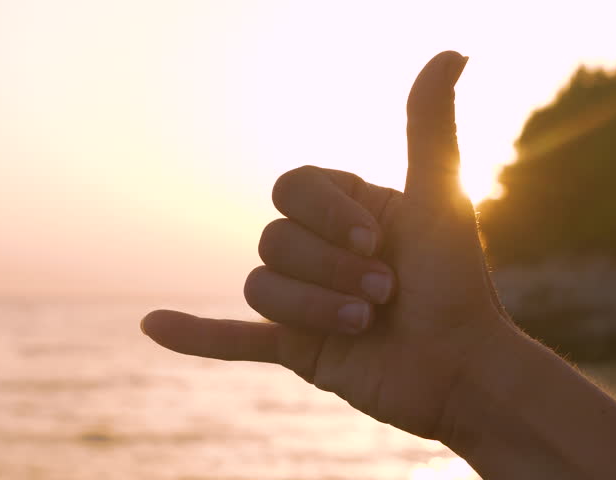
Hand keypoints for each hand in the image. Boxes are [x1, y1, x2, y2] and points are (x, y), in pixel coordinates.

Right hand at [142, 51, 512, 444]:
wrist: (463, 371)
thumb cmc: (459, 285)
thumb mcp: (439, 198)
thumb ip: (430, 128)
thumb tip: (452, 53)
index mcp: (345, 211)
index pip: (294, 187)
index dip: (326, 213)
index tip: (378, 239)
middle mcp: (319, 251)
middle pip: (274, 239)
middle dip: (330, 268)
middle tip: (385, 292)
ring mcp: (302, 300)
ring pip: (260, 286)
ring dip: (314, 307)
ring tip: (366, 324)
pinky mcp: (293, 347)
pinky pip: (232, 338)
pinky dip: (195, 335)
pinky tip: (152, 325)